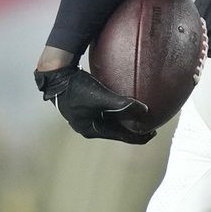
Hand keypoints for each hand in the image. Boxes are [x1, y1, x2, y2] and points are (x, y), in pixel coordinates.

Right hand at [35, 61, 152, 143]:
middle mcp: (88, 126)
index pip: (120, 137)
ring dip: (125, 118)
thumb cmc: (77, 87)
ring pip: (111, 121)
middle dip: (133, 128)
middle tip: (149, 124)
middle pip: (116, 131)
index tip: (153, 132)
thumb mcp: (102, 97)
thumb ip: (123, 105)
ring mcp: (85, 117)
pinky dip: (117, 109)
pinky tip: (124, 101)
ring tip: (139, 114)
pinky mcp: (84, 106)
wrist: (57, 74)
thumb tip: (145, 110)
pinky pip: (106, 111)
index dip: (138, 136)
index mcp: (91, 130)